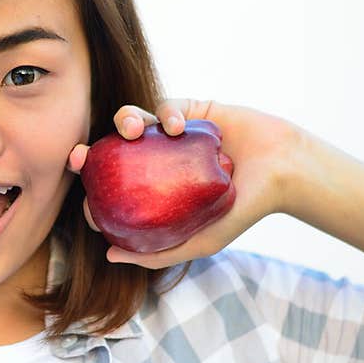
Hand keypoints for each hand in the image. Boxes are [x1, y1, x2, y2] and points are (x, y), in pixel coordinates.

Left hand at [67, 99, 300, 268]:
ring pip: (133, 121)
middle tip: (78, 154)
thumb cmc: (243, 211)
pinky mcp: (189, 110)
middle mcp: (155, 160)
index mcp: (152, 188)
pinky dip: (167, 113)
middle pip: (111, 151)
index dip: (90, 187)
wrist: (285, 173)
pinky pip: (166, 106)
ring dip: (125, 119)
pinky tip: (176, 126)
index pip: (110, 186)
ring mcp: (170, 135)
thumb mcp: (199, 241)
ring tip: (131, 129)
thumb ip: (157, 252)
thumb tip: (109, 255)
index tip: (82, 193)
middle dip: (89, 150)